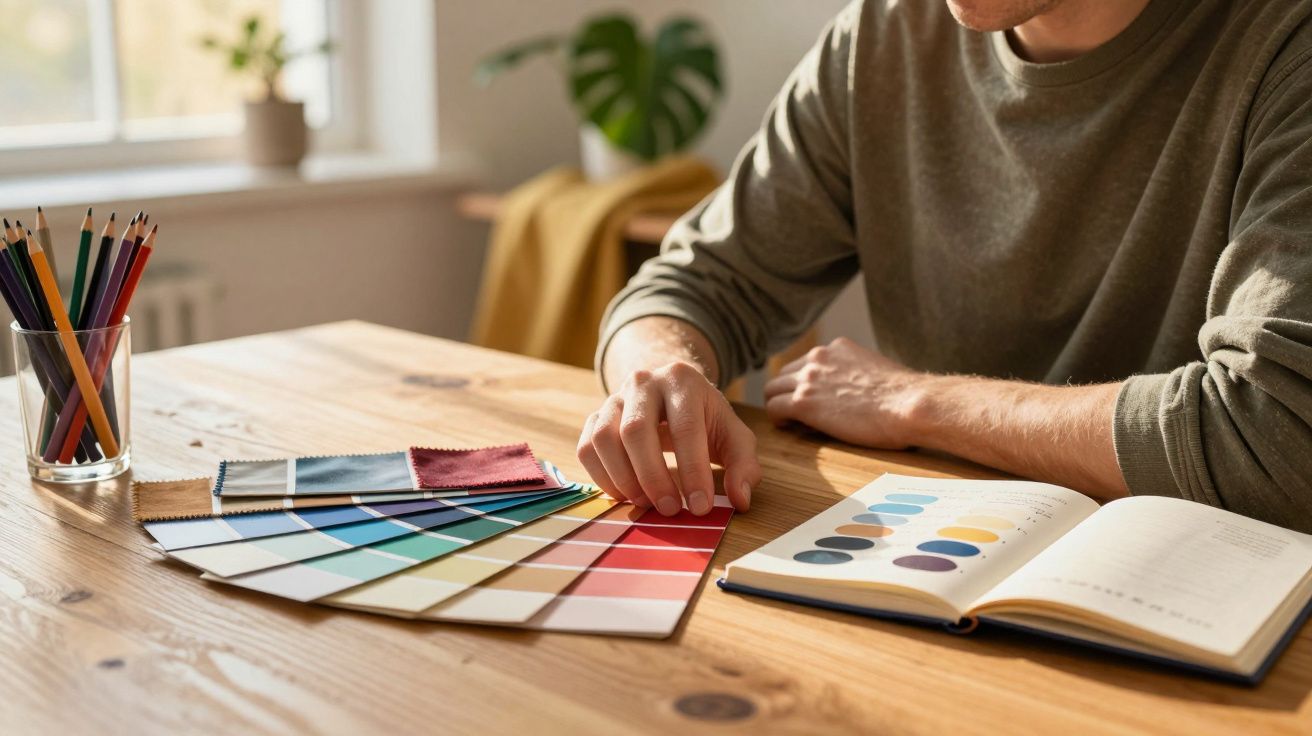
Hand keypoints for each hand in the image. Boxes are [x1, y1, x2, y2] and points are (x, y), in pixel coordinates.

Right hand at [577, 362, 758, 515]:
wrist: (670, 392)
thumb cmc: (705, 418)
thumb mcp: (733, 435)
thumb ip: (744, 465)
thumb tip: (740, 499)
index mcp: (683, 380)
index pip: (685, 427)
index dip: (692, 471)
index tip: (700, 507)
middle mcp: (643, 382)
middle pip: (636, 430)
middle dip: (653, 477)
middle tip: (671, 510)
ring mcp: (613, 398)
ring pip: (604, 439)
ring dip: (623, 479)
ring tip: (647, 503)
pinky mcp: (595, 416)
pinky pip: (587, 448)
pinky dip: (602, 478)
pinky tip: (626, 495)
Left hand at [764, 337, 926, 448]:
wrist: (909, 404)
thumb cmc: (904, 397)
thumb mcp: (876, 372)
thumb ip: (857, 375)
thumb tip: (854, 393)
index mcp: (837, 348)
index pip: (806, 363)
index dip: (805, 383)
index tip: (811, 398)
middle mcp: (819, 357)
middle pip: (784, 373)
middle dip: (788, 392)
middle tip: (795, 413)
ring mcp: (809, 378)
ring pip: (773, 389)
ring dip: (779, 405)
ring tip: (790, 422)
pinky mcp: (804, 402)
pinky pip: (774, 408)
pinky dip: (777, 419)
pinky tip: (787, 427)